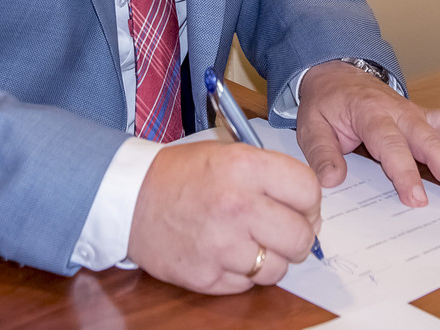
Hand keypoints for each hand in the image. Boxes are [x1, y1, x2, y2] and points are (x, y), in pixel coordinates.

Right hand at [127, 139, 320, 293]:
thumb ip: (270, 176)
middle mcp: (237, 207)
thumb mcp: (227, 154)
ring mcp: (222, 246)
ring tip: (248, 241)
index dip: (310, 201)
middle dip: (297, 235)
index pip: (308, 191)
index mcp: (245, 168)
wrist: (129, 198)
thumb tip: (309, 207)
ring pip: (278, 268)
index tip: (302, 206)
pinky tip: (225, 252)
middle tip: (282, 230)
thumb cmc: (180, 175)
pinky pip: (247, 285)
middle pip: (301, 236)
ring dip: (270, 258)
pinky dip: (242, 273)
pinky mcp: (207, 277)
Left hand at [296, 59, 439, 208]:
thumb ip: (322, 154)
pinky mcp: (425, 118)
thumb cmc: (326, 102)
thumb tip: (332, 181)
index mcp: (370, 113)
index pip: (391, 144)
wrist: (335, 73)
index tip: (417, 199)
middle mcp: (399, 111)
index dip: (406, 173)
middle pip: (430, 140)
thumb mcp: (311, 125)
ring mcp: (416, 113)